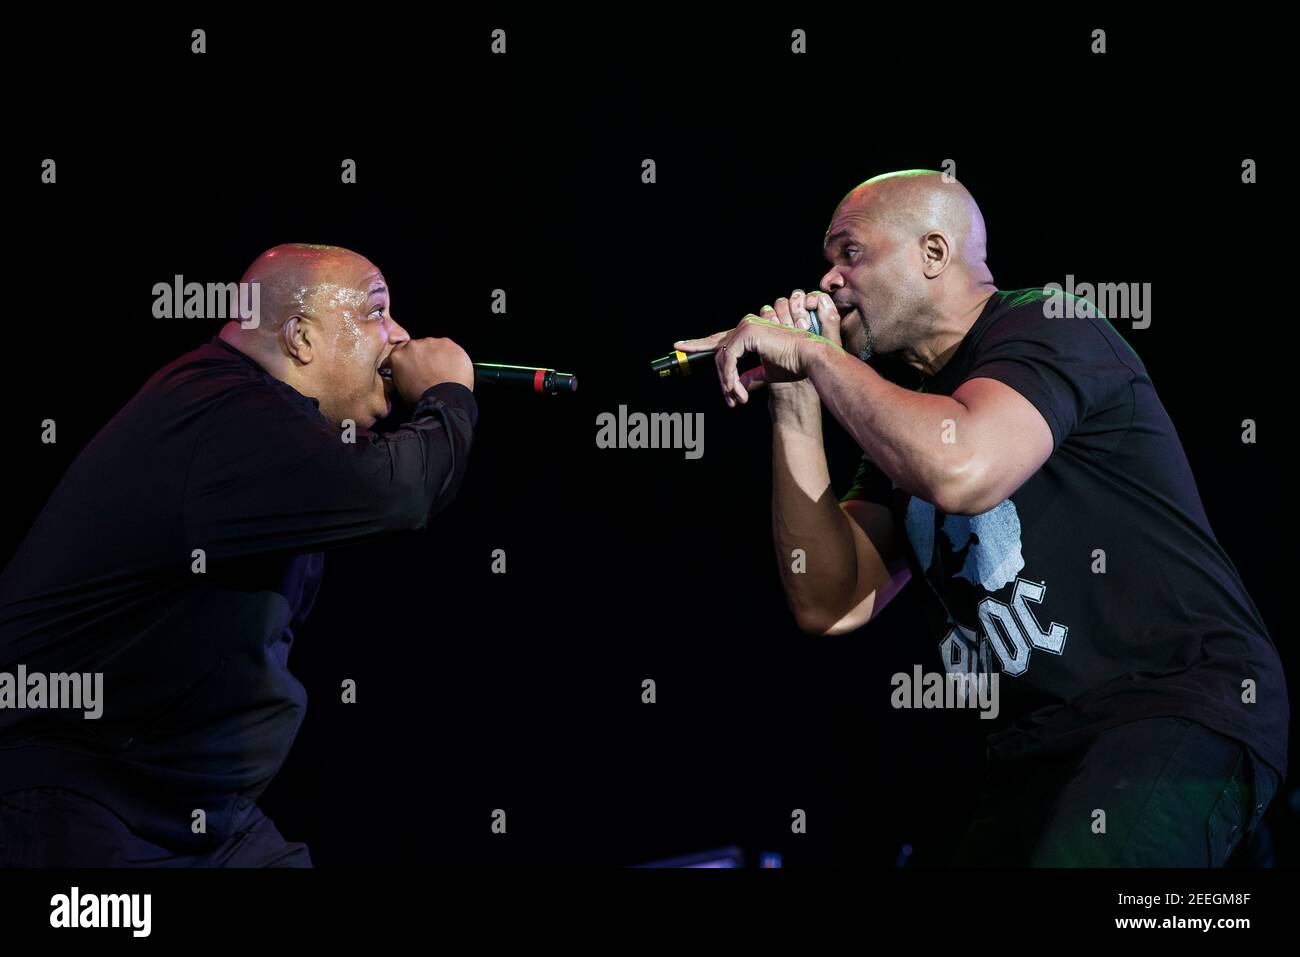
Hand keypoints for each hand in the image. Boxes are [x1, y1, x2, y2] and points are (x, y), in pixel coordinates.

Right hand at [385, 336, 473, 403]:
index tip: (416, 364)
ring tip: (445, 372)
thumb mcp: (401, 389)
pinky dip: (452, 356)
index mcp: (398, 356)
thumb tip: (409, 374)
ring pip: (435, 346)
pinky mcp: (447, 343)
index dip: (410, 358)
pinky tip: (453, 369)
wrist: (442, 399)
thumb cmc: (422, 399)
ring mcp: (431, 343)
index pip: (401, 350)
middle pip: (419, 347)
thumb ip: (402, 374)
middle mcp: (412, 346)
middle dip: (424, 356)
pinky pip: (449, 348)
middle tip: (432, 371)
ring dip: (438, 355)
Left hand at [673, 290, 844, 405]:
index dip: (699, 344)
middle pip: (719, 352)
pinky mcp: (748, 334)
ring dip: (728, 384)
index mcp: (750, 332)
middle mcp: (746, 325)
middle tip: (730, 401)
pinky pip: (729, 360)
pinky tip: (737, 392)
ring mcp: (746, 327)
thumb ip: (747, 377)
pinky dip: (730, 378)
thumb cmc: (794, 365)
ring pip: (723, 359)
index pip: (719, 339)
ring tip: (737, 401)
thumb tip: (734, 388)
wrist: (810, 359)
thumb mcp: (765, 373)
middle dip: (720, 379)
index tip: (680, 347)